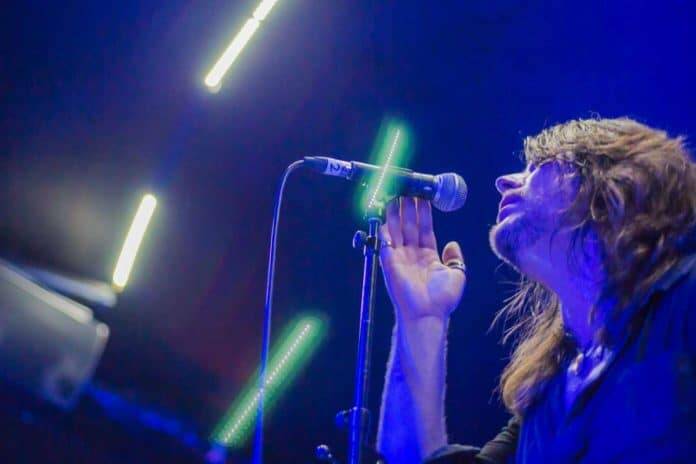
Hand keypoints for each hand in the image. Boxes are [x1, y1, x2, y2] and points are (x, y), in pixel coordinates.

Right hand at [379, 197, 465, 321]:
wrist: (428, 314)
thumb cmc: (443, 299)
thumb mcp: (457, 274)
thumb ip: (455, 257)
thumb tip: (453, 244)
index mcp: (428, 256)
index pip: (425, 228)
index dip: (424, 212)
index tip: (424, 197)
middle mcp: (412, 254)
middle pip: (409, 225)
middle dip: (408, 206)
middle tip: (408, 188)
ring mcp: (400, 257)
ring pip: (397, 229)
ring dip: (395, 212)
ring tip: (396, 193)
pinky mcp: (389, 261)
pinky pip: (386, 240)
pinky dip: (384, 226)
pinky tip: (385, 212)